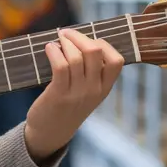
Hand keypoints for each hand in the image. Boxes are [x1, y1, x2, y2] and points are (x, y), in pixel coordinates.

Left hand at [24, 29, 123, 160]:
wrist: (50, 133)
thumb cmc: (67, 107)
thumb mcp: (87, 93)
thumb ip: (91, 73)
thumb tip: (81, 39)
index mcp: (104, 88)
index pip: (117, 61)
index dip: (104, 44)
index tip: (88, 40)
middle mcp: (94, 90)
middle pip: (95, 52)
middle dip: (79, 36)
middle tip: (66, 33)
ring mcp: (77, 93)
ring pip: (76, 57)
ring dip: (65, 42)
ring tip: (56, 41)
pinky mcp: (59, 95)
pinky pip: (61, 66)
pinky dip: (54, 52)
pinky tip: (49, 49)